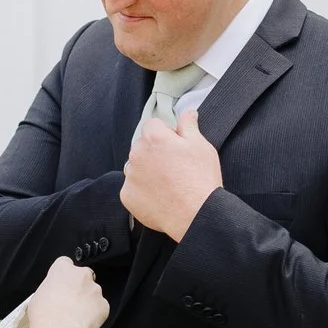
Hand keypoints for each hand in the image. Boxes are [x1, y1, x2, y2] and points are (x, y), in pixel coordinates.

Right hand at [31, 252, 108, 327]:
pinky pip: (101, 308)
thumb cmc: (45, 314)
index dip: (64, 276)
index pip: (66, 264)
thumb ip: (50, 288)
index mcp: (63, 269)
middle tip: (69, 303)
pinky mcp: (104, 305)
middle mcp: (81, 275)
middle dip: (79, 288)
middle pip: (83, 277)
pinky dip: (95, 315)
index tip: (62, 285)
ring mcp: (95, 289)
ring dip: (87, 301)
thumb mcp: (38, 295)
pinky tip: (83, 322)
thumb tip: (52, 295)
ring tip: (75, 316)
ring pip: (93, 293)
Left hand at [120, 97, 223, 241]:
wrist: (197, 215)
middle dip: (154, 152)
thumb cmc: (201, 178)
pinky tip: (160, 197)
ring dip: (146, 171)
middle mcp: (136, 154)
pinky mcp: (127, 196)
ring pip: (135, 167)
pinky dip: (142, 191)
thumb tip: (188, 112)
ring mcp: (130, 176)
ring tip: (167, 184)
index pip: (153, 125)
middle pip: (142, 146)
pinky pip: (132, 188)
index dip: (166, 135)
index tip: (177, 148)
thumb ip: (189, 125)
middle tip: (174, 168)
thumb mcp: (201, 146)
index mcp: (154, 137)